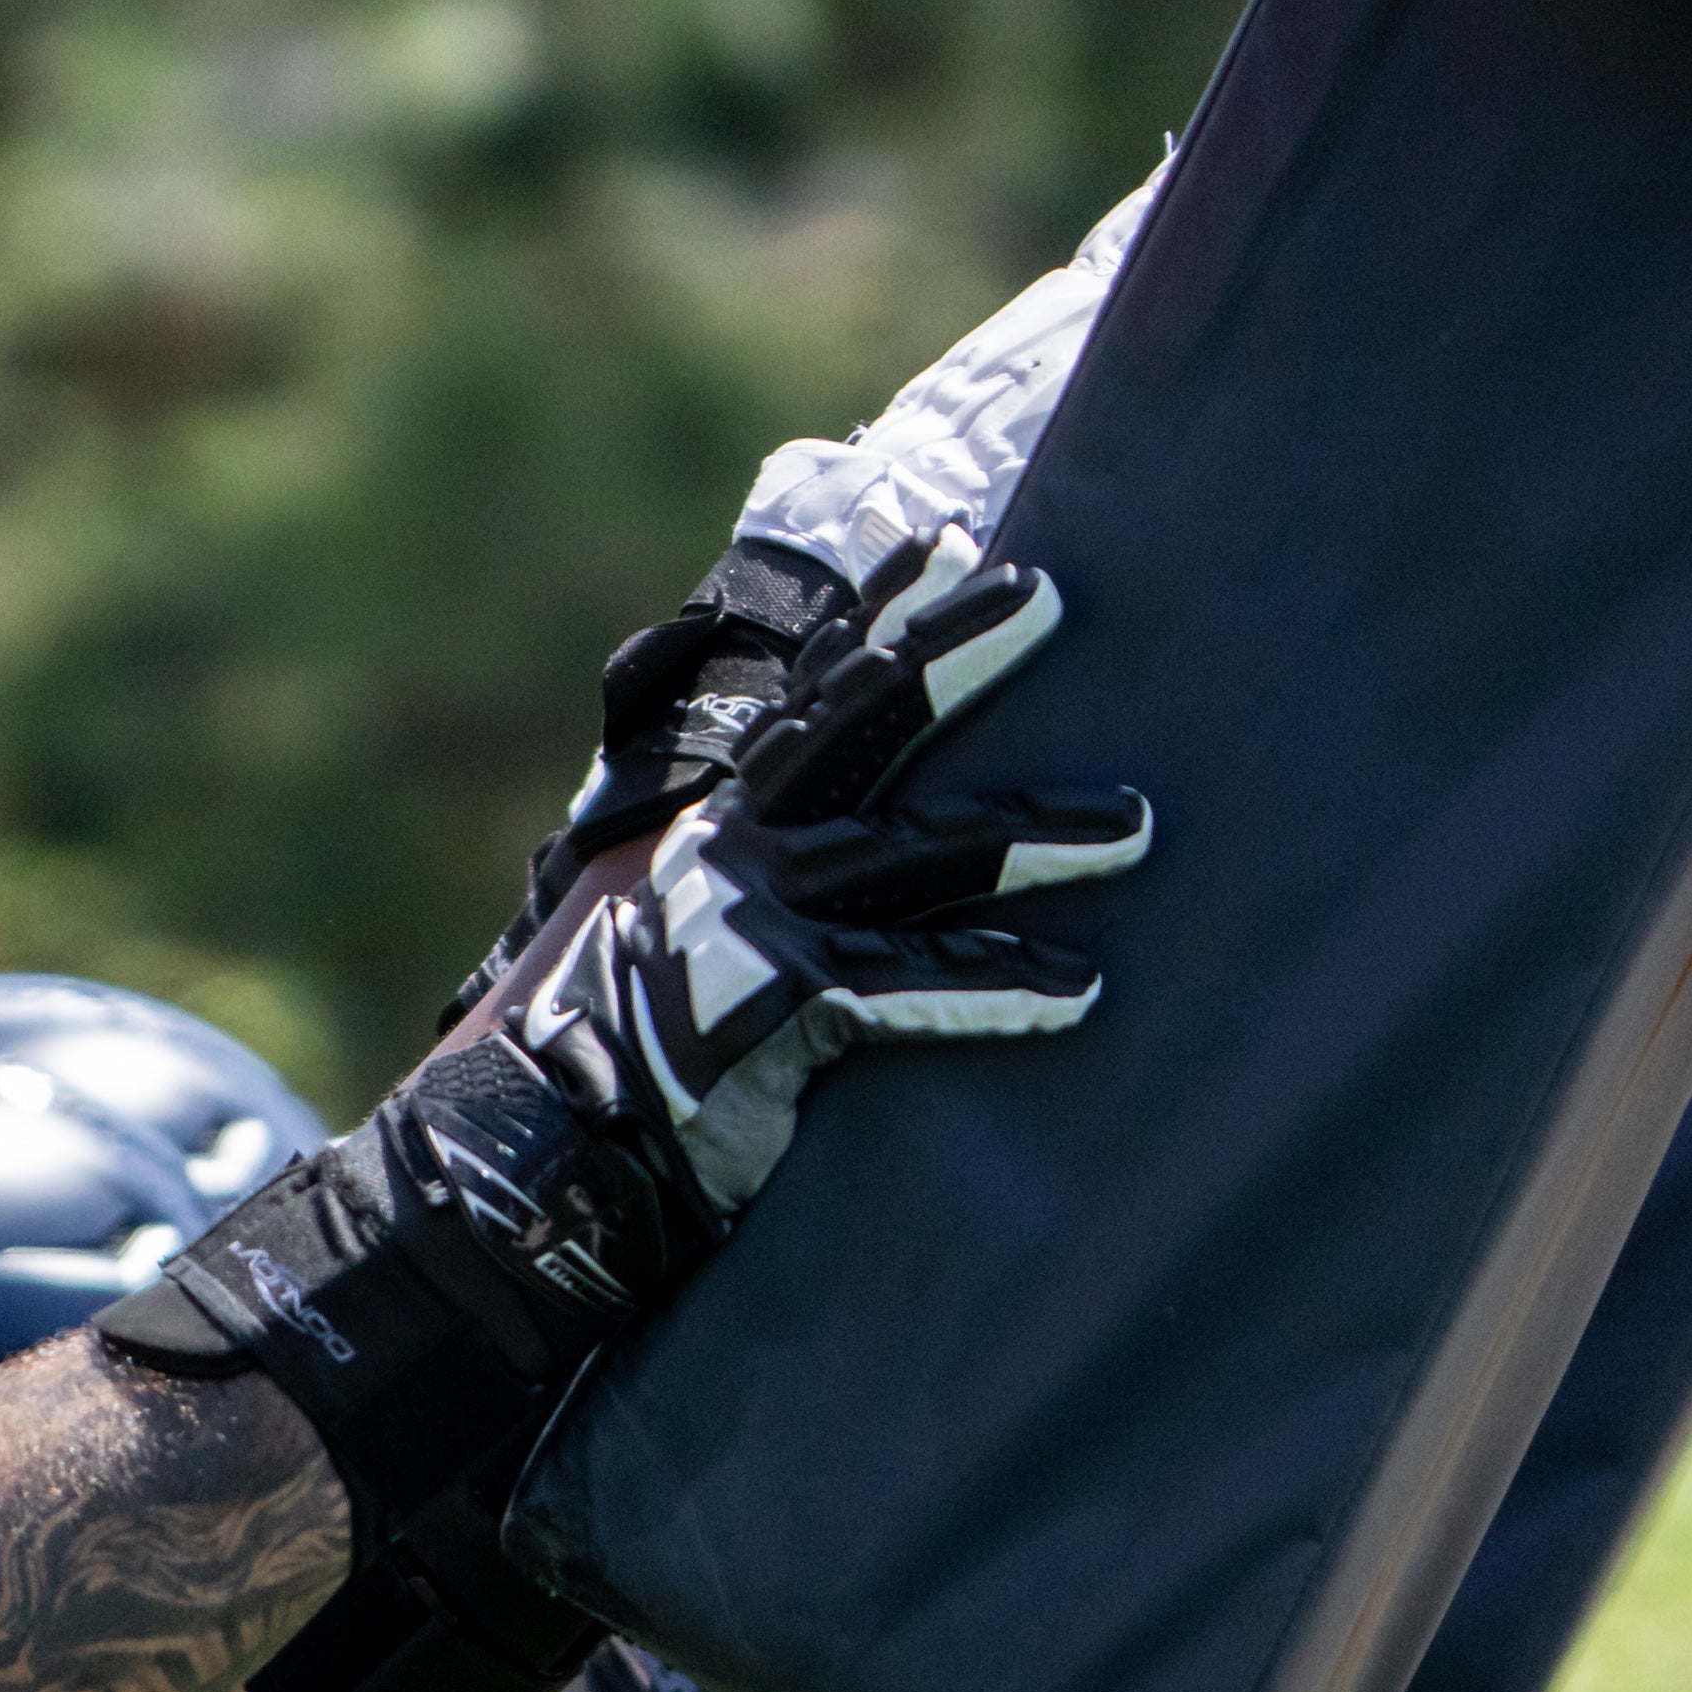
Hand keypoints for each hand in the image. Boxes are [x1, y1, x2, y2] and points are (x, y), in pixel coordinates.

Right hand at [507, 530, 1147, 1229]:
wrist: (555, 1149)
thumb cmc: (650, 1051)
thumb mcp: (703, 935)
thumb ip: (773, 873)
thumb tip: (839, 835)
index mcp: (730, 819)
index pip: (816, 693)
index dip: (881, 613)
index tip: (947, 541)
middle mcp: (740, 845)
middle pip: (861, 722)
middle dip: (955, 652)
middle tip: (1047, 595)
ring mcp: (754, 916)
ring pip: (915, 854)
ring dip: (1034, 840)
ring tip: (1136, 826)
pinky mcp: (773, 1005)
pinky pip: (905, 983)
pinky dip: (995, 984)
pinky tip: (1078, 988)